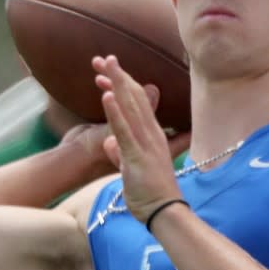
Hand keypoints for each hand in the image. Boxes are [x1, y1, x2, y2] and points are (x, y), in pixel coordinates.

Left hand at [92, 55, 186, 221]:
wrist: (165, 212)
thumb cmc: (150, 193)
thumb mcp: (130, 168)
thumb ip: (120, 153)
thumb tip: (108, 142)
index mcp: (151, 135)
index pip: (137, 103)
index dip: (121, 85)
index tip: (105, 73)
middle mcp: (151, 133)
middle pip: (134, 97)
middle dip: (117, 76)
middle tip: (103, 57)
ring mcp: (145, 143)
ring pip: (130, 107)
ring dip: (116, 84)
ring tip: (105, 65)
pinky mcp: (137, 156)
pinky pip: (124, 131)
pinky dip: (115, 112)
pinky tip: (107, 95)